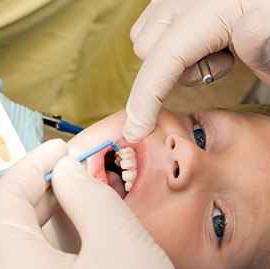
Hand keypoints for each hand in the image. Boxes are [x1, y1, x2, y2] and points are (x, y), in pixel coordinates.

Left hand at [0, 139, 205, 268]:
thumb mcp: (123, 245)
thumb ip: (88, 196)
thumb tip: (66, 170)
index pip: (4, 204)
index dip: (31, 167)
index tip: (59, 149)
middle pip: (2, 231)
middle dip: (36, 195)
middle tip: (68, 175)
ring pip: (11, 257)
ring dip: (40, 223)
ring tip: (74, 205)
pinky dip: (43, 253)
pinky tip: (72, 242)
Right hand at [124, 0, 269, 141]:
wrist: (265, 3)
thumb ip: (267, 46)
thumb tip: (247, 30)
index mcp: (215, 5)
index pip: (163, 60)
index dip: (144, 102)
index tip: (136, 132)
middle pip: (145, 49)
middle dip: (174, 71)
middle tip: (222, 63)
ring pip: (145, 36)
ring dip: (172, 56)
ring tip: (217, 48)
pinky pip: (152, 24)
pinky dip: (169, 41)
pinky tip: (204, 36)